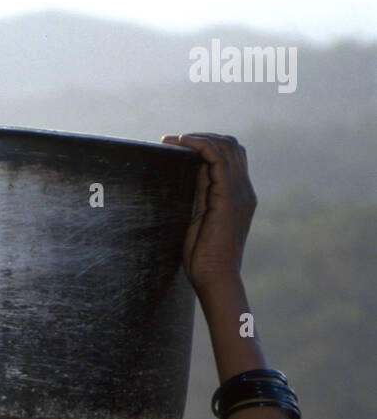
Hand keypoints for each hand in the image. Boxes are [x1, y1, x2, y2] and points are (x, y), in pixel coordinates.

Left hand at [160, 132, 256, 296]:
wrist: (216, 281)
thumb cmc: (205, 260)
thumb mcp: (201, 219)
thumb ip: (202, 195)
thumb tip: (195, 171)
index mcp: (238, 197)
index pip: (230, 158)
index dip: (208, 146)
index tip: (180, 147)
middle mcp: (244, 191)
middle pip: (232, 146)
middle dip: (204, 137)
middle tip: (175, 141)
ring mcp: (239, 193)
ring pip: (226, 147)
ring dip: (199, 137)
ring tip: (175, 140)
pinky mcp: (227, 198)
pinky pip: (217, 159)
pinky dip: (199, 145)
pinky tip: (182, 143)